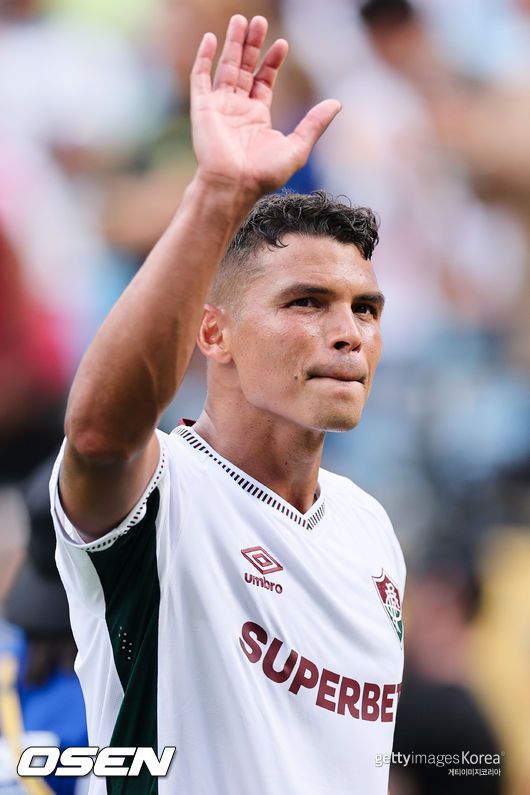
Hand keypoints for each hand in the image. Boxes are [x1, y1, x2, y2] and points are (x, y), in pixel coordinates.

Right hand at [190, 15, 340, 196]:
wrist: (234, 185)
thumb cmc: (264, 174)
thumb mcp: (297, 148)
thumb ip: (314, 124)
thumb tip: (336, 103)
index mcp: (258, 118)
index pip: (264, 81)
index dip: (272, 62)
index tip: (281, 44)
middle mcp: (238, 110)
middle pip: (245, 69)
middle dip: (252, 45)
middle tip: (258, 21)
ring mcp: (219, 107)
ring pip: (226, 68)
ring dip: (232, 44)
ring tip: (240, 20)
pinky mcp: (202, 108)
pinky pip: (201, 77)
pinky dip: (204, 57)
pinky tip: (212, 39)